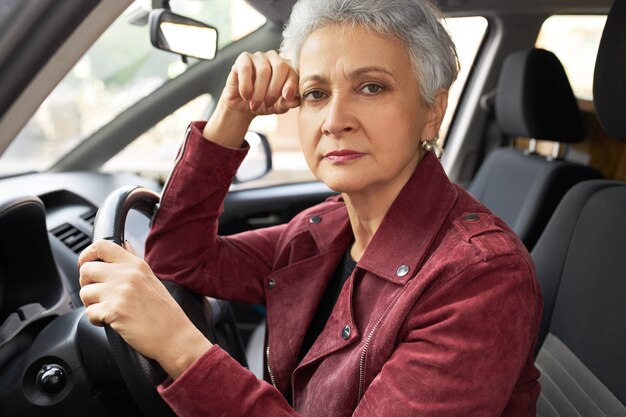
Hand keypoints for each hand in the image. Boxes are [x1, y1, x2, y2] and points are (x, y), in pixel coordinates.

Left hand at [78, 239, 211, 378]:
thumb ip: (133, 261)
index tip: (87, 264)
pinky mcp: (114, 311)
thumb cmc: (164, 312)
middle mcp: (127, 274)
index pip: (101, 246)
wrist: (174, 335)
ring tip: (108, 309)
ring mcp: (119, 292)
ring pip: (84, 292)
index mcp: (136, 264)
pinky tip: (111, 321)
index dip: (87, 254)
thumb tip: (123, 244)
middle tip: (98, 293)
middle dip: (87, 283)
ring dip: (91, 304)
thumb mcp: (151, 278)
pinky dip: (97, 320)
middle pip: (86, 269)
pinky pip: (89, 313)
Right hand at [204, 50, 299, 146]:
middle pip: (280, 66)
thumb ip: (287, 103)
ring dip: (259, 91)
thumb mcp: (277, 107)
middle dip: (275, 88)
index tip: (286, 97)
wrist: (242, 105)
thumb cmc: (263, 104)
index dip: (291, 84)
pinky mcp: (243, 58)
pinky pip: (246, 68)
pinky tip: (246, 96)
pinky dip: (246, 85)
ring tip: (255, 105)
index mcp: (287, 69)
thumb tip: (297, 101)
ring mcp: (259, 56)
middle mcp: (275, 59)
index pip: (293, 72)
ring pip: (263, 70)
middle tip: (268, 104)